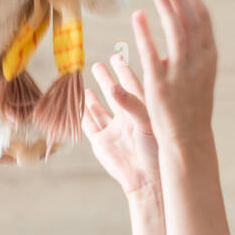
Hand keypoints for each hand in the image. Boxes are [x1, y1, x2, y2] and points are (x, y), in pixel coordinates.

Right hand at [82, 52, 162, 197]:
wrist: (146, 178)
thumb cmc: (154, 150)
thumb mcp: (146, 122)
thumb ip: (131, 104)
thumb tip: (113, 86)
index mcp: (141, 109)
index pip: (132, 84)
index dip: (124, 70)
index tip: (117, 56)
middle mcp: (126, 117)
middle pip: (114, 93)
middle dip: (107, 79)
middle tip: (99, 64)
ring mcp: (113, 130)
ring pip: (99, 108)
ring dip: (93, 97)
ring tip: (86, 84)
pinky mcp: (101, 142)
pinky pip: (89, 125)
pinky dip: (83, 114)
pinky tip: (80, 104)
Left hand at [130, 0, 217, 147]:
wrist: (188, 140)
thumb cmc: (190, 109)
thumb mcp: (197, 77)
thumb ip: (190, 53)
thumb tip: (178, 29)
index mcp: (209, 58)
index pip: (202, 19)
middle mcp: (199, 63)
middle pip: (191, 20)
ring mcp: (181, 74)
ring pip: (176, 33)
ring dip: (167, 8)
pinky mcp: (161, 86)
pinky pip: (152, 54)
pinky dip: (145, 33)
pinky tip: (138, 16)